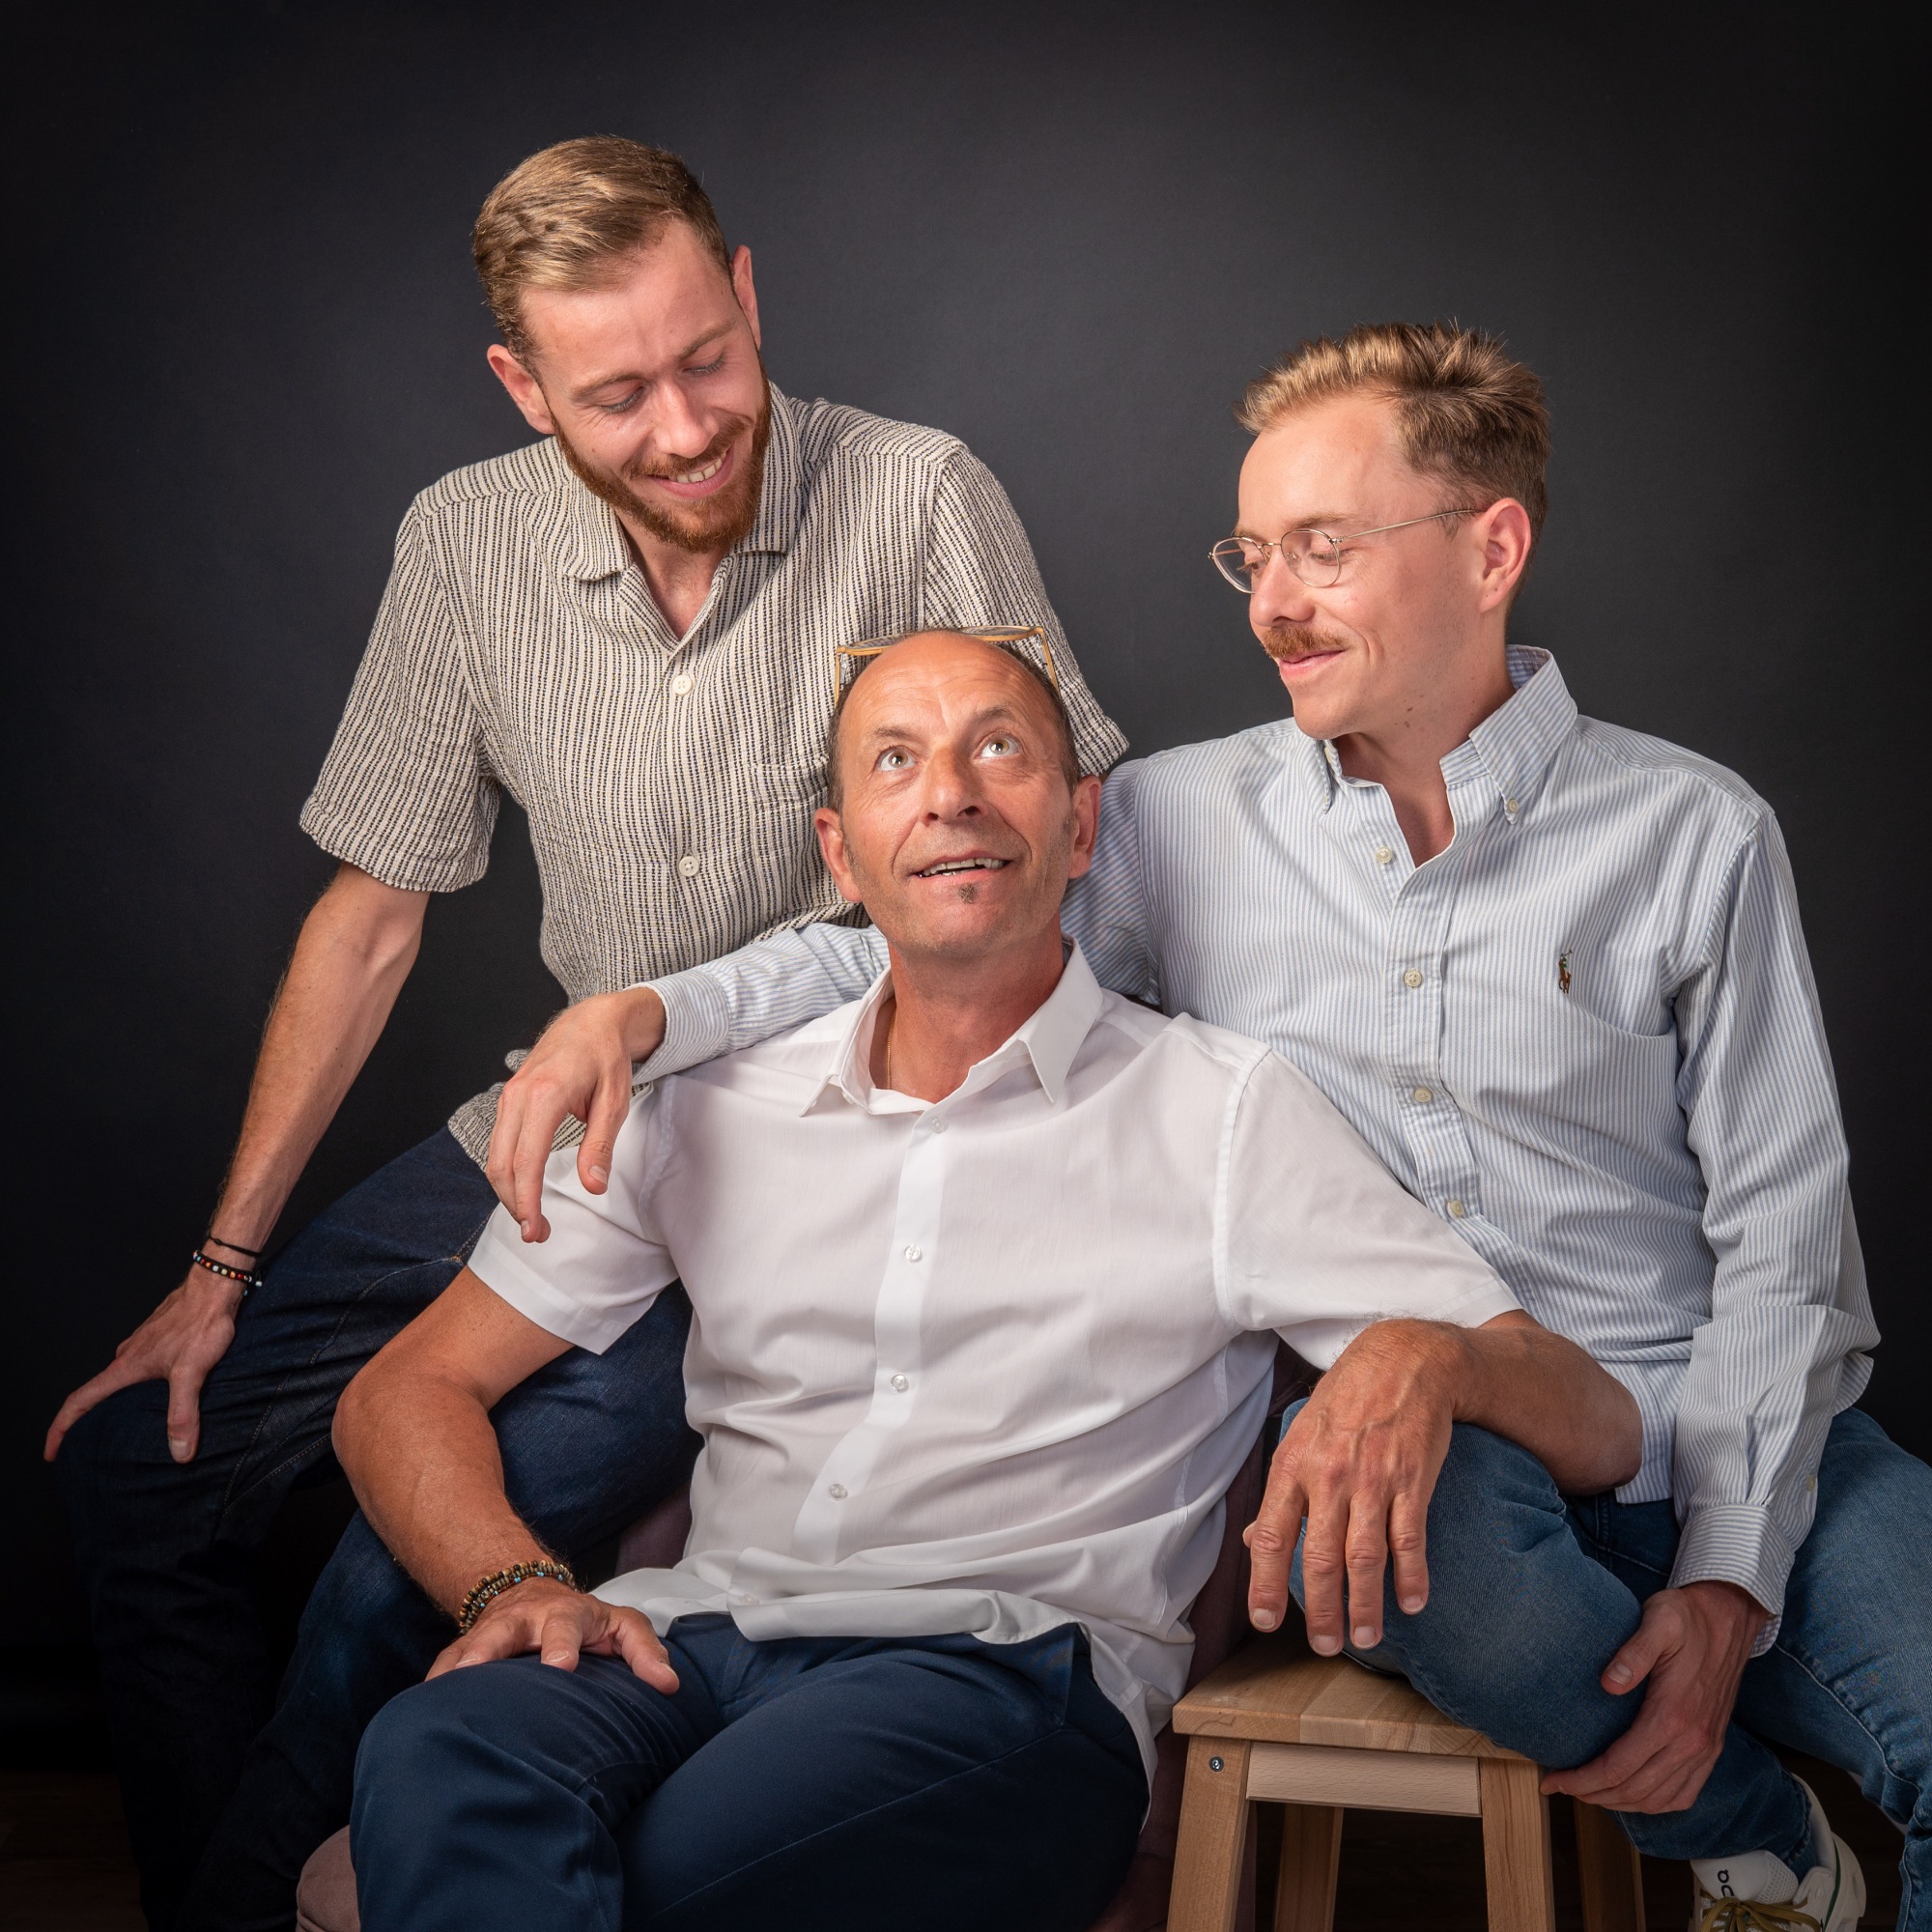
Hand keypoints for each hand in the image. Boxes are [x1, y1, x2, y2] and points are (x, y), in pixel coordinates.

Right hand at [44, 1264, 243, 1463]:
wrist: (215, 1287)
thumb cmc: (201, 1323)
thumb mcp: (191, 1372)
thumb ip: (183, 1412)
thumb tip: (179, 1453)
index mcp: (125, 1367)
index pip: (79, 1402)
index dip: (62, 1429)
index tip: (51, 1452)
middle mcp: (127, 1356)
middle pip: (99, 1393)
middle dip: (90, 1421)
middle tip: (92, 1448)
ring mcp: (142, 1345)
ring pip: (122, 1380)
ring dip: (119, 1402)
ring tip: (128, 1427)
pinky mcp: (159, 1339)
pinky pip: (142, 1368)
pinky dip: (141, 1386)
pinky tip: (160, 1394)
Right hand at [428, 1577, 678, 1691]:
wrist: (534, 1597)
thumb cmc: (586, 1623)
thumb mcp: (622, 1626)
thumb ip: (645, 1651)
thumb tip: (669, 1685)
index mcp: (566, 1614)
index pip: (566, 1625)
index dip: (562, 1644)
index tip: (560, 1667)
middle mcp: (523, 1620)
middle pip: (503, 1630)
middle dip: (489, 1649)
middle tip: (476, 1673)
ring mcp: (490, 1635)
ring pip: (466, 1647)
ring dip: (453, 1669)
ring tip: (437, 1697)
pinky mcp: (466, 1653)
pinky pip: (444, 1667)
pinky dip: (433, 1685)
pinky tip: (420, 1713)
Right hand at [487, 988, 666, 1240]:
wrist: (593, 1020)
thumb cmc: (607, 1057)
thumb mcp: (615, 1101)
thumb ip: (601, 1145)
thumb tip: (593, 1187)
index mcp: (545, 1095)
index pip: (526, 1160)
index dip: (527, 1201)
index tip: (536, 1229)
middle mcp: (518, 1096)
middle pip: (501, 1163)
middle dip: (514, 1204)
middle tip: (537, 1234)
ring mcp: (509, 1096)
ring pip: (496, 1155)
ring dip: (509, 1190)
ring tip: (533, 1218)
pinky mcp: (510, 1099)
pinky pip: (500, 1142)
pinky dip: (508, 1170)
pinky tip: (525, 1188)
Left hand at [1245, 1319, 1464, 1653]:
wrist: (1405, 1360)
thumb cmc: (1347, 1401)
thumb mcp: (1300, 1435)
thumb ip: (1281, 1492)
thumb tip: (1253, 1542)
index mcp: (1294, 1466)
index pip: (1269, 1535)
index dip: (1264, 1582)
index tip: (1265, 1621)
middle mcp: (1330, 1476)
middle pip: (1319, 1558)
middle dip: (1321, 1610)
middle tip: (1324, 1645)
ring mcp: (1373, 1479)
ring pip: (1365, 1557)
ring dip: (1366, 1605)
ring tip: (1366, 1638)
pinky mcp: (1413, 1479)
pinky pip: (1410, 1538)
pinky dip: (1411, 1576)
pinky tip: (1411, 1603)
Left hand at [1541, 1580, 1765, 1811]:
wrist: (1729, 1618)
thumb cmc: (1687, 1617)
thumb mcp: (1657, 1620)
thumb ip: (1633, 1653)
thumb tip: (1607, 1684)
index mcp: (1673, 1716)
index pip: (1619, 1766)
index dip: (1582, 1779)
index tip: (1551, 1780)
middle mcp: (1693, 1742)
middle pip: (1635, 1790)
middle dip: (1593, 1794)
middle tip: (1560, 1786)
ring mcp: (1706, 1749)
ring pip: (1660, 1799)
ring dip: (1621, 1804)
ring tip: (1587, 1792)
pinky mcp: (1712, 1748)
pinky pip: (1685, 1794)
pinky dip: (1655, 1804)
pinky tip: (1632, 1795)